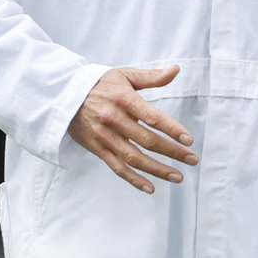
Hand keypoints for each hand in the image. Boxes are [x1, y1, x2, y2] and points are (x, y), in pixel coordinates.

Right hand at [68, 66, 197, 193]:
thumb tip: (176, 70)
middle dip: (172, 152)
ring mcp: (105, 138)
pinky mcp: (97, 149)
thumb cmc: (100, 85)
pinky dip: (134, 180)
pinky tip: (151, 188)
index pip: (152, 117)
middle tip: (193, 159)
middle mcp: (114, 120)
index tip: (189, 140)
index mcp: (124, 100)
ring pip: (134, 158)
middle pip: (147, 141)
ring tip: (178, 176)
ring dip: (157, 170)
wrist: (64, 97)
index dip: (171, 129)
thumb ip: (151, 76)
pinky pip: (117, 168)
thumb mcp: (125, 75)